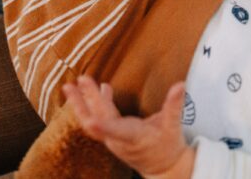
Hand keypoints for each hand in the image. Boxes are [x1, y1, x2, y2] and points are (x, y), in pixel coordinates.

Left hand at [63, 77, 195, 178]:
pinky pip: (99, 119)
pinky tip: (101, 88)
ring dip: (81, 103)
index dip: (102, 126)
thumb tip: (180, 85)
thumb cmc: (168, 147)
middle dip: (86, 101)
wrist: (162, 167)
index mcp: (133, 136)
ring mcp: (113, 138)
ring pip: (92, 120)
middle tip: (77, 81)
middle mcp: (118, 139)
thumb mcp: (173, 127)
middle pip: (98, 119)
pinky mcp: (113, 136)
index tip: (90, 119)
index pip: (115, 131)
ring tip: (70, 87)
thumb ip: (174, 105)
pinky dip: (96, 103)